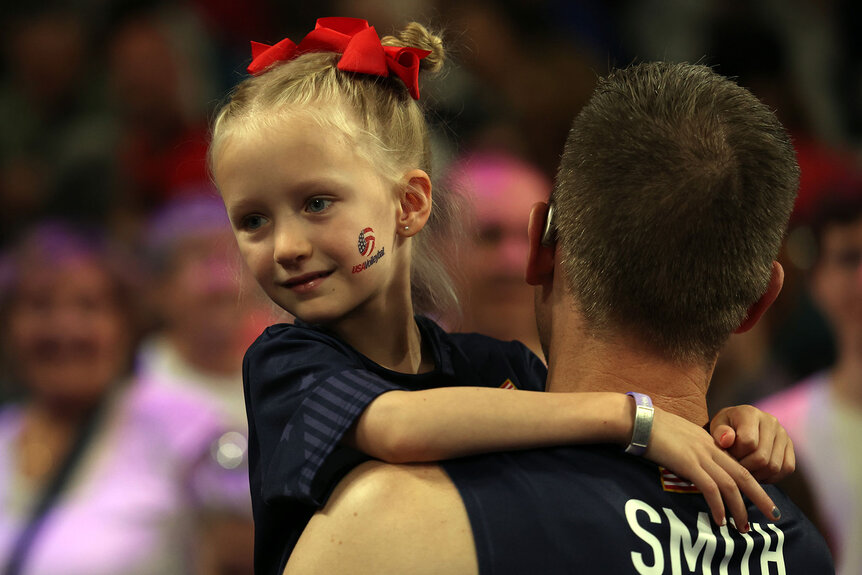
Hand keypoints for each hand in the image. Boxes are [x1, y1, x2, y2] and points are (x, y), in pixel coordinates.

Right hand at [645, 407, 780, 531]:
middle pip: (743, 476)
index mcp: (709, 443)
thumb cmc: (653, 428)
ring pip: (730, 485)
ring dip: (740, 508)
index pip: (737, 465)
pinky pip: (709, 488)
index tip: (760, 499)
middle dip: (761, 497)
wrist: (640, 420)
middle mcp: (710, 450)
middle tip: (774, 515)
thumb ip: (692, 451)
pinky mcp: (688, 464)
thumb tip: (694, 466)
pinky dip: (717, 506)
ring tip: (743, 527)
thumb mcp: (680, 438)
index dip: (752, 483)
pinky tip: (719, 519)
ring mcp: (700, 456)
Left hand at [709, 405, 795, 482]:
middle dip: (746, 468)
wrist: (738, 425)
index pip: (748, 442)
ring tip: (744, 471)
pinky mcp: (790, 446)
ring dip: (757, 474)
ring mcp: (783, 434)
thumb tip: (727, 440)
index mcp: (750, 413)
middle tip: (736, 468)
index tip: (727, 455)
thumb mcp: (716, 427)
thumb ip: (719, 433)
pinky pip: (787, 468)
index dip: (736, 455)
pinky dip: (772, 476)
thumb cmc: (725, 428)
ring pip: (774, 466)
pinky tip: (758, 473)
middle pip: (762, 457)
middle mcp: (771, 421)